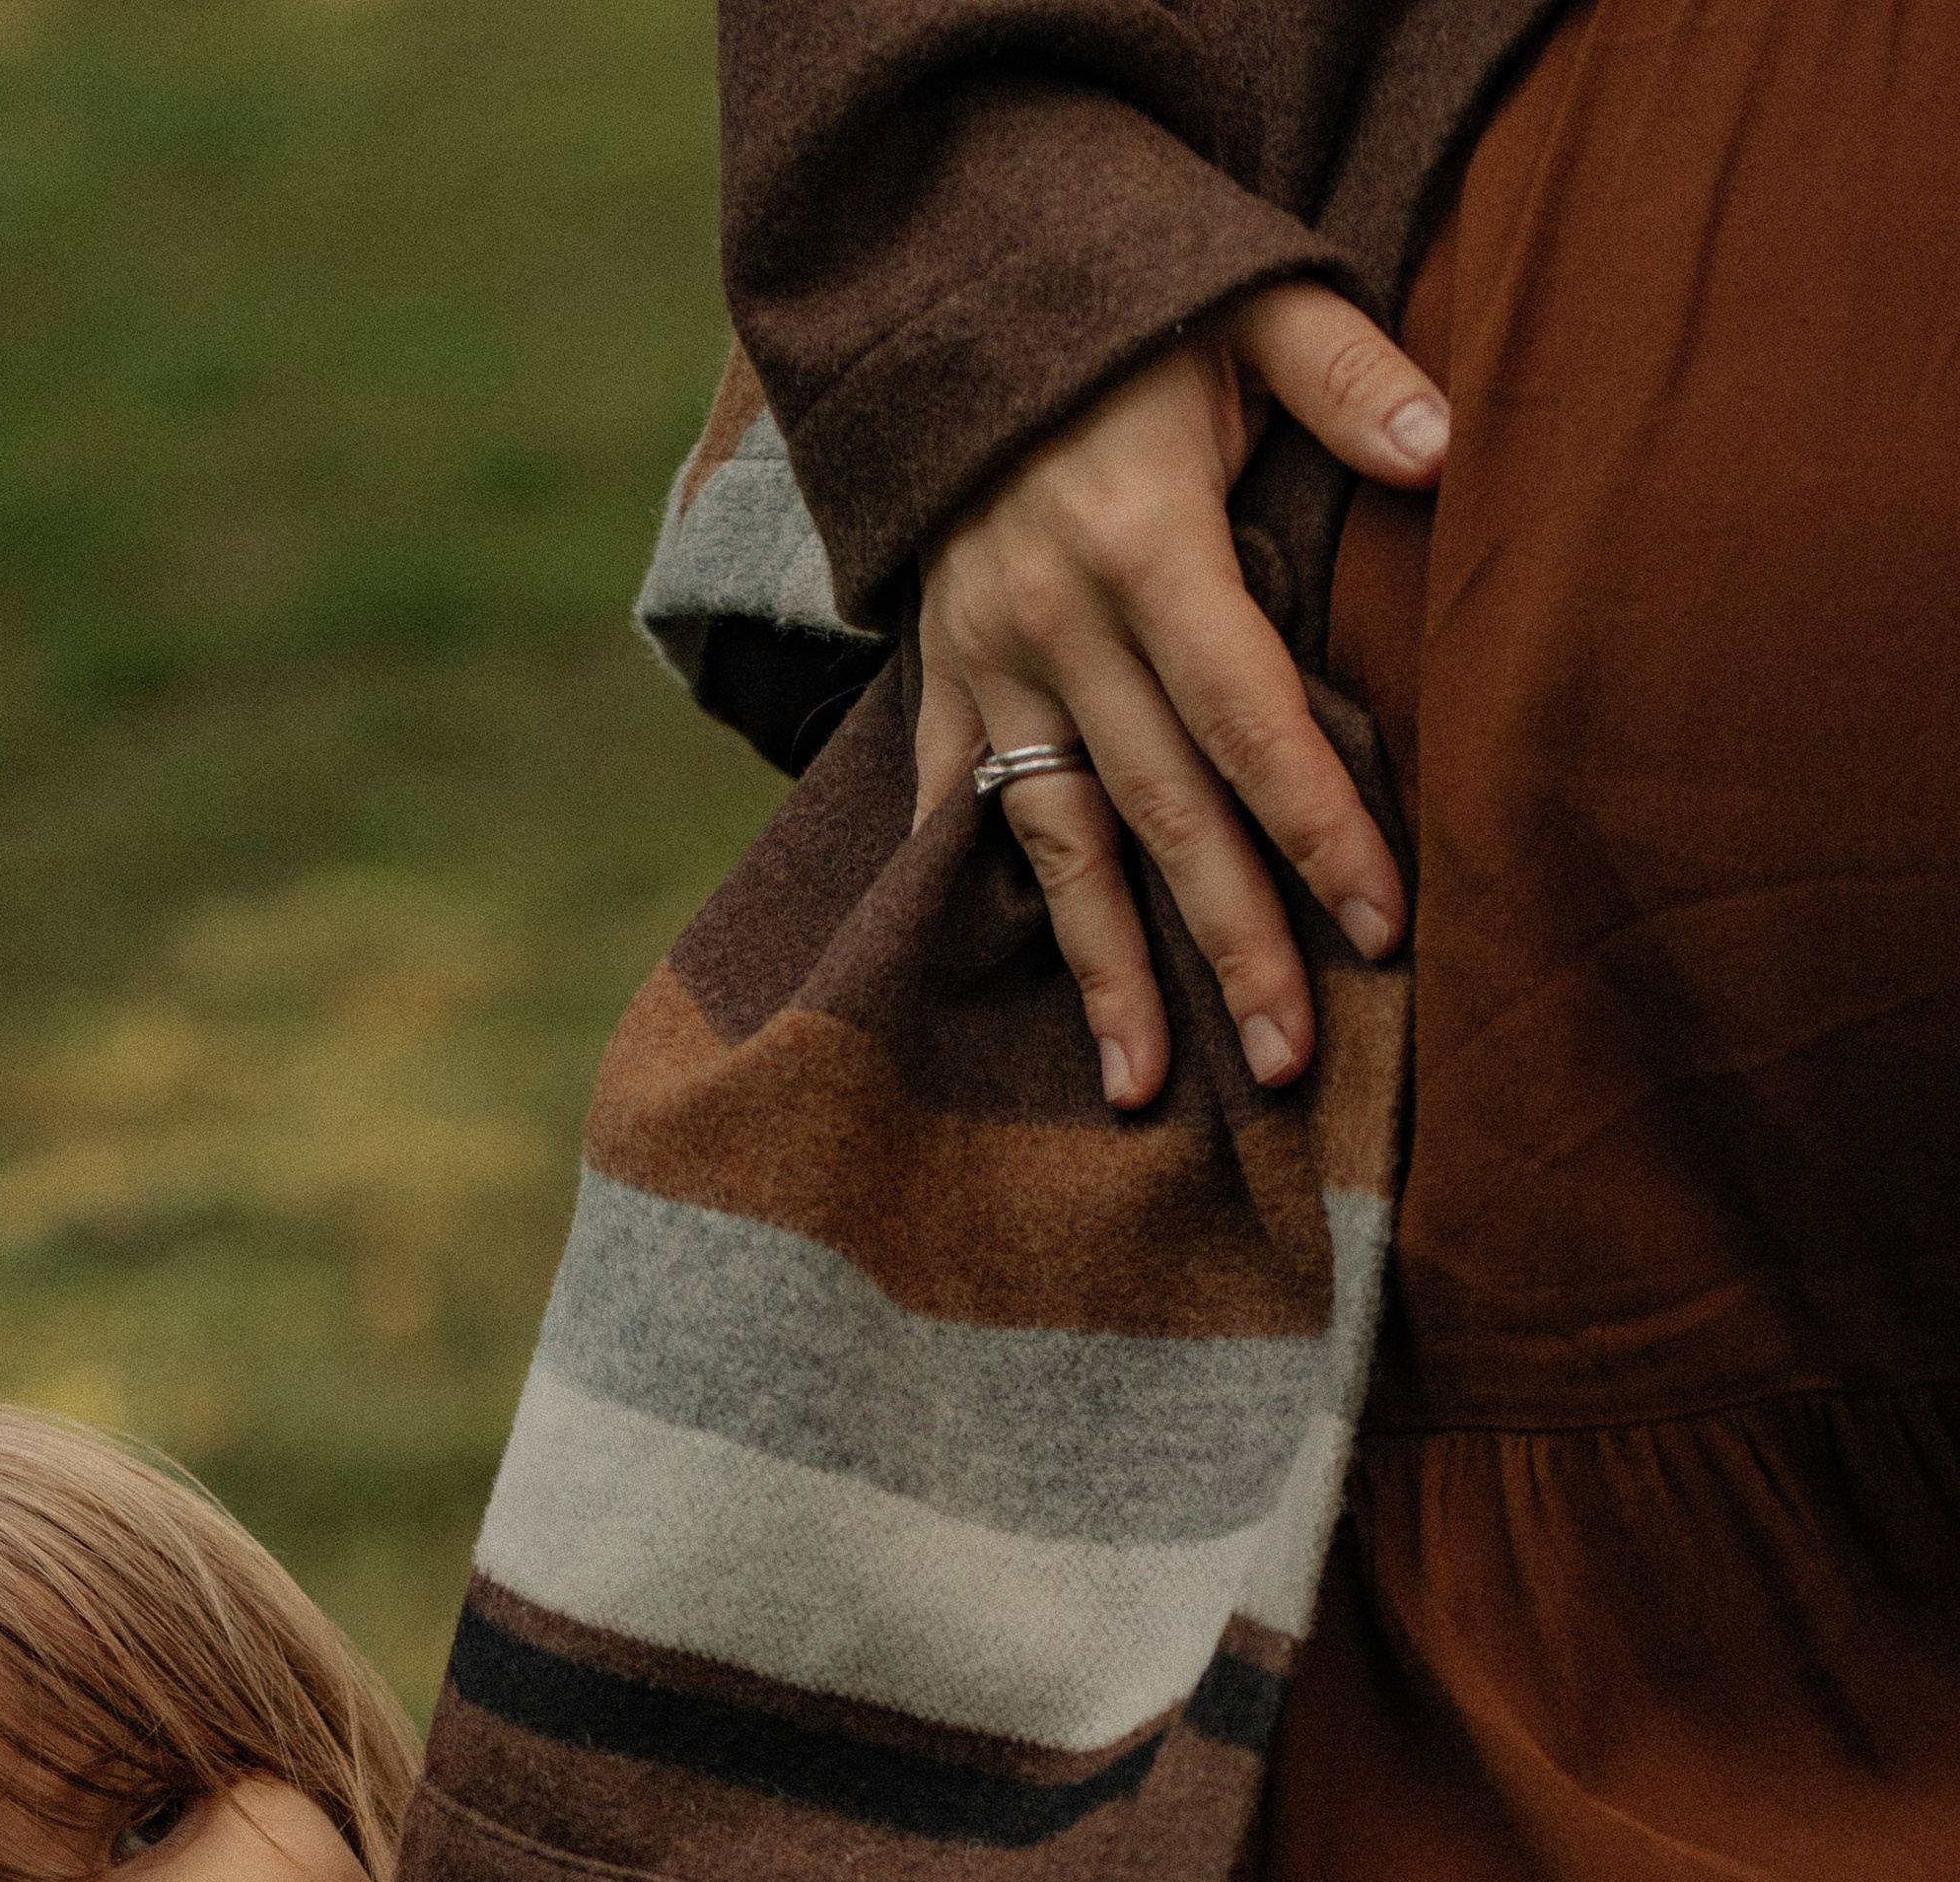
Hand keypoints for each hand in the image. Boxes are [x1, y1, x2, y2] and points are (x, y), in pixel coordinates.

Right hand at [915, 281, 1447, 1106]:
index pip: (1249, 716)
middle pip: (1163, 811)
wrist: (944, 284)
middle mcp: (1058, 621)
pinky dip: (993, 907)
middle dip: (1230, 941)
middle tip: (1292, 1057)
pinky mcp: (941, 676)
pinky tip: (1028, 1007)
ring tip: (1149, 1088)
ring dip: (1106, 972)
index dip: (1318, 824)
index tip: (1382, 925)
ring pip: (1059, 843)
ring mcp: (988, 660)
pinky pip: (962, 812)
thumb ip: (1346, 373)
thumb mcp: (1244, 297)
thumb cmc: (1128, 299)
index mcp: (1144, 540)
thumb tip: (1447, 453)